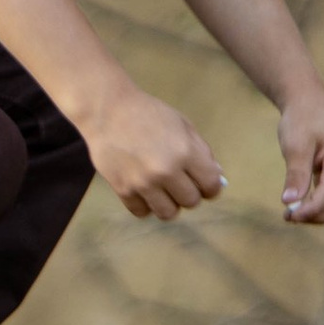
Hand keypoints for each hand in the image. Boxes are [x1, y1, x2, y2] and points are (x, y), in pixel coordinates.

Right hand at [84, 81, 226, 221]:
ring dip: (169, 203)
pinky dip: (146, 205)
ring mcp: (143, 183)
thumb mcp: (183, 125)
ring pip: (168, 213)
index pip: (210, 185)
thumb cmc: (149, 114)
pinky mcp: (123, 190)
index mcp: (185, 152)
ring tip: (162, 190)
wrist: (107, 111)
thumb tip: (216, 180)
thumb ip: (202, 152)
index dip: (210, 187)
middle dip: (189, 193)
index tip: (204, 184)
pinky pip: (143, 212)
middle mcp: (166, 171)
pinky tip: (143, 191)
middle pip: (191, 202)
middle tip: (179, 182)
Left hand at [278, 91, 323, 225]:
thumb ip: (296, 174)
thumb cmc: (302, 119)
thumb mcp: (295, 145)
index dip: (313, 208)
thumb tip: (290, 202)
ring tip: (291, 214)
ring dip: (320, 212)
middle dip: (319, 215)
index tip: (290, 215)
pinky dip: (321, 203)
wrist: (308, 100)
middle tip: (291, 218)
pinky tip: (300, 204)